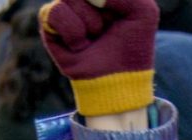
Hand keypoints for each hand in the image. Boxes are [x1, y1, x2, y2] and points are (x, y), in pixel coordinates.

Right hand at [39, 0, 158, 115]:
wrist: (118, 78)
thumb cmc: (132, 46)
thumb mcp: (142, 11)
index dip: (103, 1)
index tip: (112, 12)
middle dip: (101, 7)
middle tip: (108, 25)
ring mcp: (65, 7)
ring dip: (90, 22)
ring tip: (95, 38)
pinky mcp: (48, 24)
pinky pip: (55, 12)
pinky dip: (74, 32)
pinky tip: (80, 45)